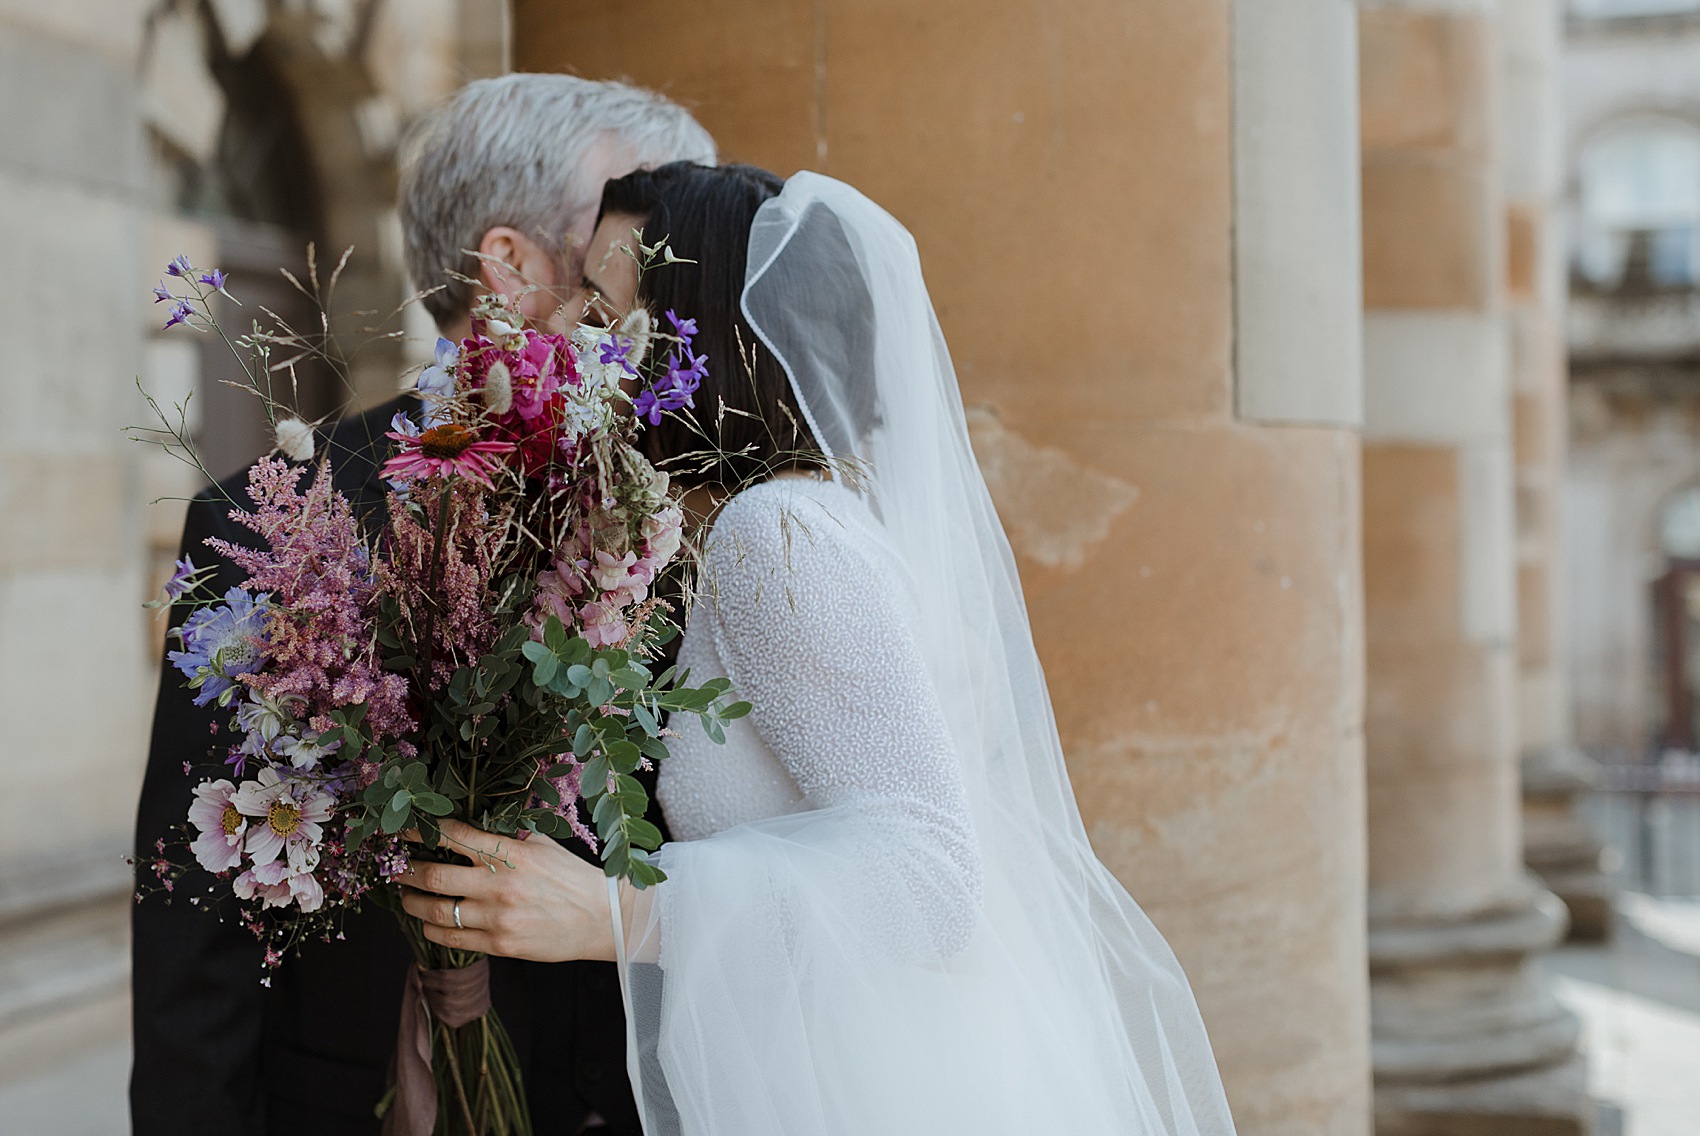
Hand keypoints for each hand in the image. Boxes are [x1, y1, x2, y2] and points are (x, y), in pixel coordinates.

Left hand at [397, 819, 622, 962]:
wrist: (602, 919)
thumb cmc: (573, 878)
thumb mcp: (544, 845)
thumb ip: (509, 836)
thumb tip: (475, 822)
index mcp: (512, 853)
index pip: (456, 836)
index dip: (422, 831)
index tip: (403, 830)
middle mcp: (500, 885)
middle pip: (433, 876)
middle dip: (406, 871)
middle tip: (396, 868)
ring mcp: (497, 918)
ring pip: (435, 911)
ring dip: (411, 903)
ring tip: (406, 896)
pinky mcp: (499, 945)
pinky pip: (451, 939)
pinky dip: (432, 928)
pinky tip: (428, 921)